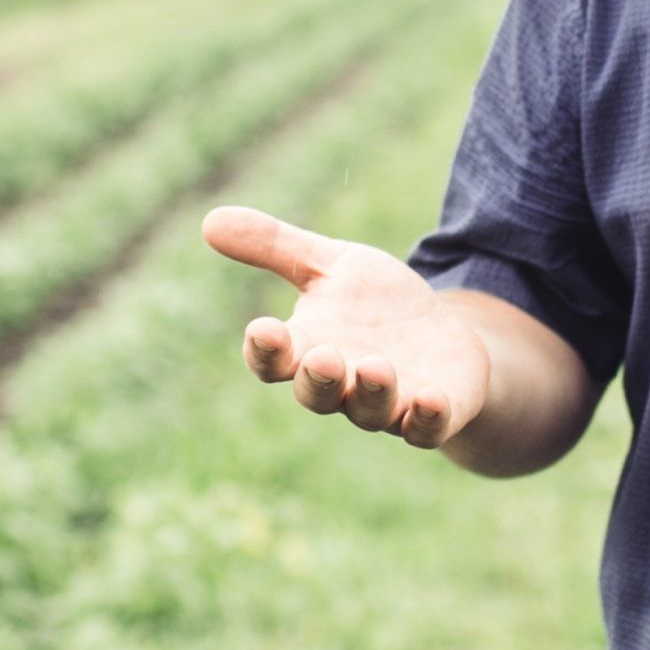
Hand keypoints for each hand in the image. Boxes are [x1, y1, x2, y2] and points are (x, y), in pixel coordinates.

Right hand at [202, 205, 493, 449]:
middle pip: (317, 393)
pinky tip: (430, 398)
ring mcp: (387, 404)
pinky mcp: (434, 414)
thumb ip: (275, 246)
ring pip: (370, 411)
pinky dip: (426, 418)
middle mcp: (342, 384)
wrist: (441, 336)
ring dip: (372, 392)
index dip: (265, 350)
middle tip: (323, 357)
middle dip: (319, 378)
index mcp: (307, 347)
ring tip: (376, 367)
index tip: (264, 329)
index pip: (272, 358)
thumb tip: (209, 220)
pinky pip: (425, 428)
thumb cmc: (375, 304)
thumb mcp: (330, 264)